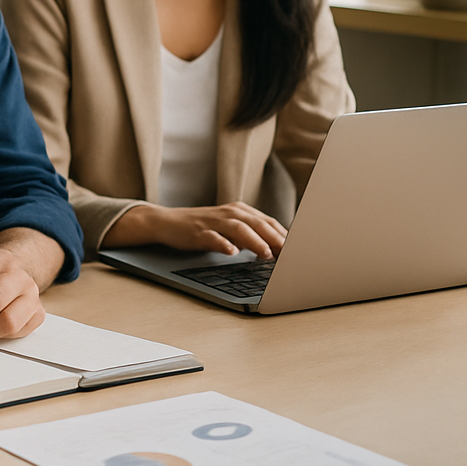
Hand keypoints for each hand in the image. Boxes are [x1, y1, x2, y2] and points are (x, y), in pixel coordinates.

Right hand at [109, 202, 286, 258]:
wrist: (167, 222)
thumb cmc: (203, 228)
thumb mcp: (229, 228)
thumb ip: (252, 235)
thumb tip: (279, 250)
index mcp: (240, 211)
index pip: (268, 222)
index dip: (285, 236)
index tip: (299, 251)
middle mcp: (229, 213)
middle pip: (257, 223)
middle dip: (276, 239)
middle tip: (290, 255)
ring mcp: (213, 222)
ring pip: (239, 229)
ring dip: (255, 241)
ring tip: (267, 254)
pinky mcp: (198, 232)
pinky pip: (212, 238)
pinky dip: (223, 244)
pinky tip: (231, 252)